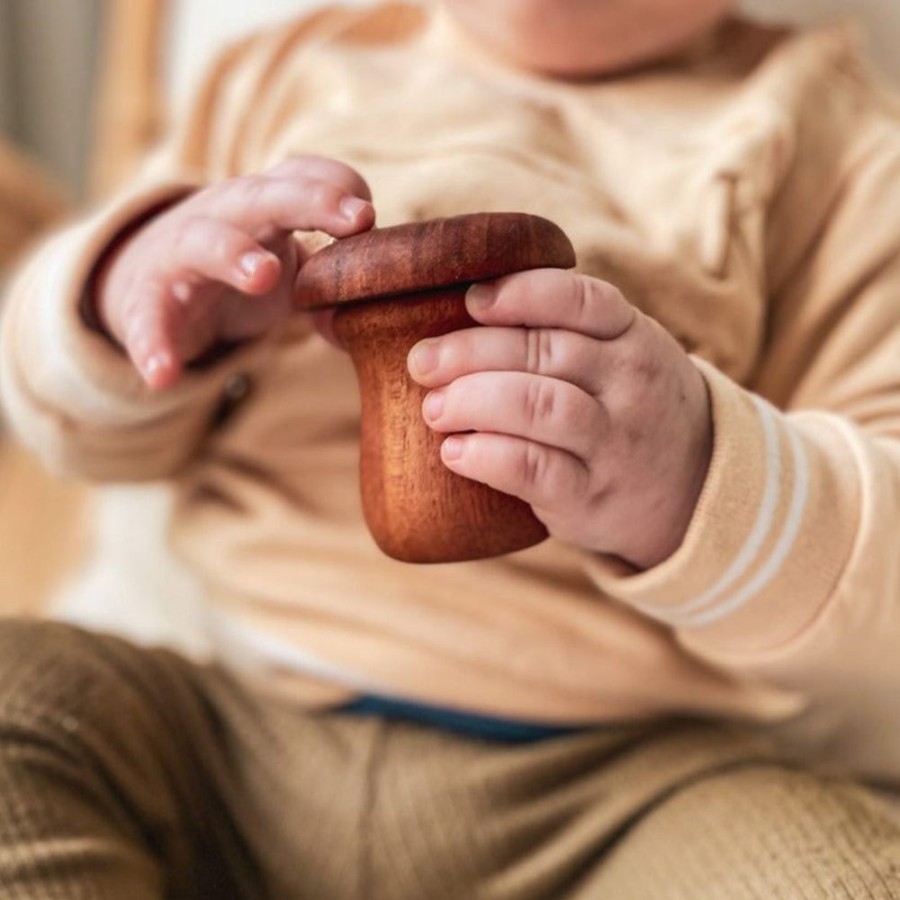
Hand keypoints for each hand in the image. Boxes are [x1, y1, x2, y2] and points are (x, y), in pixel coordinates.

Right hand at [93, 156, 374, 388]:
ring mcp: (180, 254)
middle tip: (357, 220)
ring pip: (203, 241)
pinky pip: (146, 318)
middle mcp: (222, 216)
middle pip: (263, 196)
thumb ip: (329, 293)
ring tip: (264, 275)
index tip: (370, 214)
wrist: (152, 283)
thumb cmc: (239, 269)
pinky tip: (163, 375)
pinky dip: (152, 344)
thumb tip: (358, 325)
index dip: (337, 188)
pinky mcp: (146, 299)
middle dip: (310, 202)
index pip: (303, 178)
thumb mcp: (290, 274)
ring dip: (234, 252)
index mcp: (265, 206)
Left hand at [406, 269, 711, 568]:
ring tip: (434, 408)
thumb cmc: (630, 406)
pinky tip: (455, 452)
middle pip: (543, 351)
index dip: (520, 293)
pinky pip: (535, 470)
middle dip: (470, 352)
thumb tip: (463, 305)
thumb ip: (565, 330)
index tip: (470, 299)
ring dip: (474, 402)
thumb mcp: (622, 354)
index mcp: (632, 337)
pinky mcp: (590, 495)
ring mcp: (613, 442)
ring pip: (539, 406)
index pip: (579, 300)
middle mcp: (629, 384)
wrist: (696, 486)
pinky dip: (488, 457)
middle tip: (422, 362)